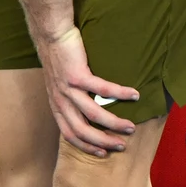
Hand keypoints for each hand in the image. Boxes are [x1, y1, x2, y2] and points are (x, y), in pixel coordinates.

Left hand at [35, 27, 139, 157]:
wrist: (51, 34)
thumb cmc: (59, 58)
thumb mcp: (59, 85)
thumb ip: (71, 100)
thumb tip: (89, 113)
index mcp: (56, 105)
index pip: (69, 134)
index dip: (86, 146)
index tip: (102, 153)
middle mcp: (60, 100)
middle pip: (82, 130)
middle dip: (103, 142)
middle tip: (121, 146)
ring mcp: (68, 89)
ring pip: (94, 114)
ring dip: (114, 124)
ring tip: (131, 127)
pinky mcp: (77, 75)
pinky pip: (103, 89)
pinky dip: (120, 93)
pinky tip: (135, 95)